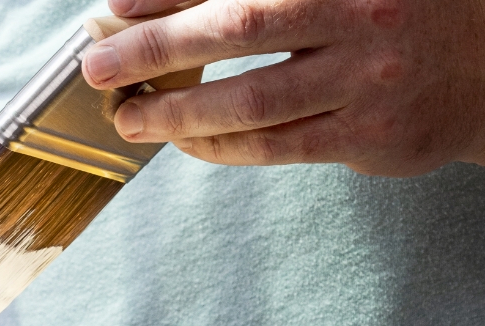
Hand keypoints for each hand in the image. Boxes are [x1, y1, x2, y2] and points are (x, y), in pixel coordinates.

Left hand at [83, 0, 484, 174]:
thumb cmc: (391, 13)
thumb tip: (150, 3)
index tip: (115, 9)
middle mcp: (360, 14)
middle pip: (235, 28)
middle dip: (154, 50)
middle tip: (98, 69)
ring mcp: (368, 80)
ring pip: (249, 102)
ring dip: (176, 114)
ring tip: (130, 119)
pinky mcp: (372, 137)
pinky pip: (274, 147)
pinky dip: (219, 146)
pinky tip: (185, 142)